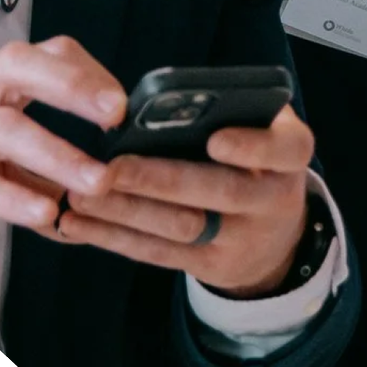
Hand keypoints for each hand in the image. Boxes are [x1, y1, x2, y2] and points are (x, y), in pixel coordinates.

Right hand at [0, 35, 124, 238]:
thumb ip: (26, 155)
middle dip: (74, 86)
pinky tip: (44, 213)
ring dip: (57, 153)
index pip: (42, 55)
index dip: (85, 73)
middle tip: (119, 114)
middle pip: (22, 69)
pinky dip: (11, 196)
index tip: (123, 103)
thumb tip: (89, 173)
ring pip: (3, 129)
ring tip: (98, 181)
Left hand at [53, 104, 313, 295]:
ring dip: (126, 212)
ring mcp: (243, 238)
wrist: (274, 234)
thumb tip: (158, 101)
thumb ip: (227, 110)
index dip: (253, 146)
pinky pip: (159, 253)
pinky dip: (114, 238)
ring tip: (81, 195)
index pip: (285, 149)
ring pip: (183, 227)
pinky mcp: (210, 266)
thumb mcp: (260, 128)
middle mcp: (274, 199)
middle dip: (161, 180)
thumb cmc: (252, 158)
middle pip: (221, 192)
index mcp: (290, 154)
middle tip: (111, 168)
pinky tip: (76, 224)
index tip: (215, 139)